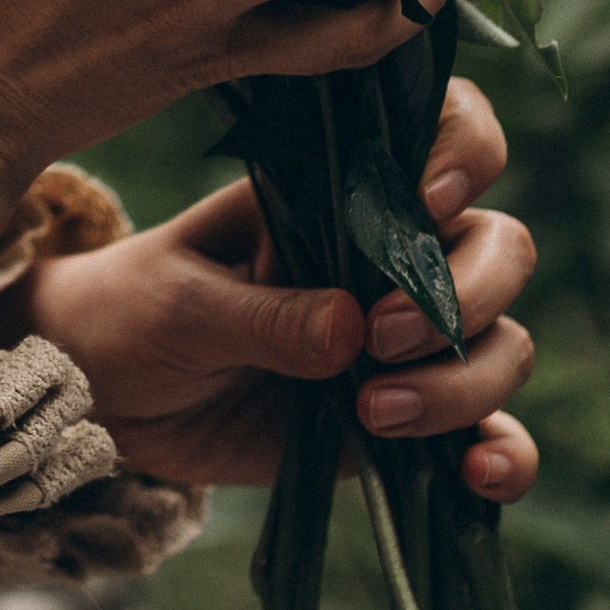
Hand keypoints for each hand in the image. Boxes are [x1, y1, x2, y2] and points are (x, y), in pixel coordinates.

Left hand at [20, 78, 539, 492]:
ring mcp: (408, 340)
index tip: (433, 199)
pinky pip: (488, 434)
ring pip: (501, 344)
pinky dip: (504, 454)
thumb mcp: (180, 303)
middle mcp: (390, 256)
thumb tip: (353, 330)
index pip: (443, 134)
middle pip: (499, 249)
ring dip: (465, 382)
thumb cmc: (135, 311)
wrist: (105, 396)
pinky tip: (482, 475)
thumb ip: (262, 314)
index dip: (466, 150)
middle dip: (466, 294)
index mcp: (337, 189)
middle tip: (380, 339)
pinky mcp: (406, 417)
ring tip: (373, 412)